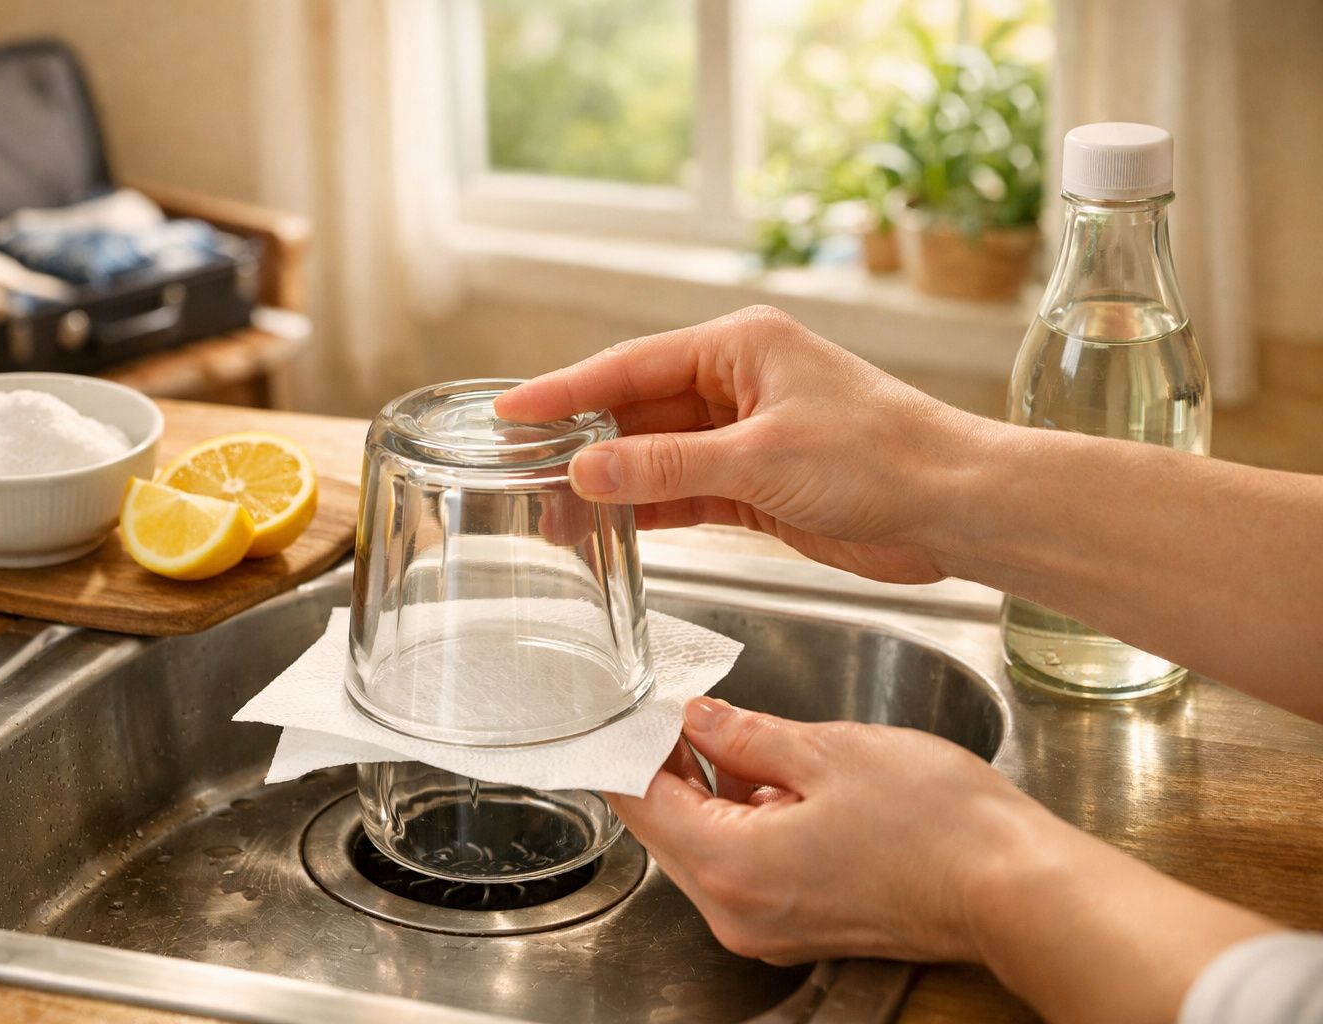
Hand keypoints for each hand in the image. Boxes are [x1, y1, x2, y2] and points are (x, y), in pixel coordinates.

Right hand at [495, 305, 994, 583]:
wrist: (956, 508)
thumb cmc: (881, 458)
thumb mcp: (761, 459)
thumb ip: (667, 466)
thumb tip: (585, 469)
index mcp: (738, 348)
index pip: (629, 366)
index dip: (564, 391)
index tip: (508, 414)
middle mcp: (738, 385)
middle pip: (636, 413)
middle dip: (580, 447)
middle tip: (517, 476)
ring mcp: (747, 436)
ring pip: (656, 458)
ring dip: (609, 486)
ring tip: (552, 518)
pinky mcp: (760, 486)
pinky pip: (685, 493)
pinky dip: (648, 510)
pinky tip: (608, 529)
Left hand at [613, 698, 1279, 1023]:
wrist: (1017, 889)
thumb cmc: (937, 823)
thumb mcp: (828, 751)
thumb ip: (746, 734)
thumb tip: (697, 718)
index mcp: (729, 866)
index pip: (639, 800)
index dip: (631, 744)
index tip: (635, 704)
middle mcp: (735, 912)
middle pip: (665, 829)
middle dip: (668, 765)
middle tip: (682, 708)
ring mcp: (767, 928)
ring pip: (703, 848)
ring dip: (709, 793)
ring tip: (738, 735)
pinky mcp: (800, 927)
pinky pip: (744, 869)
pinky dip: (745, 822)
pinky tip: (777, 780)